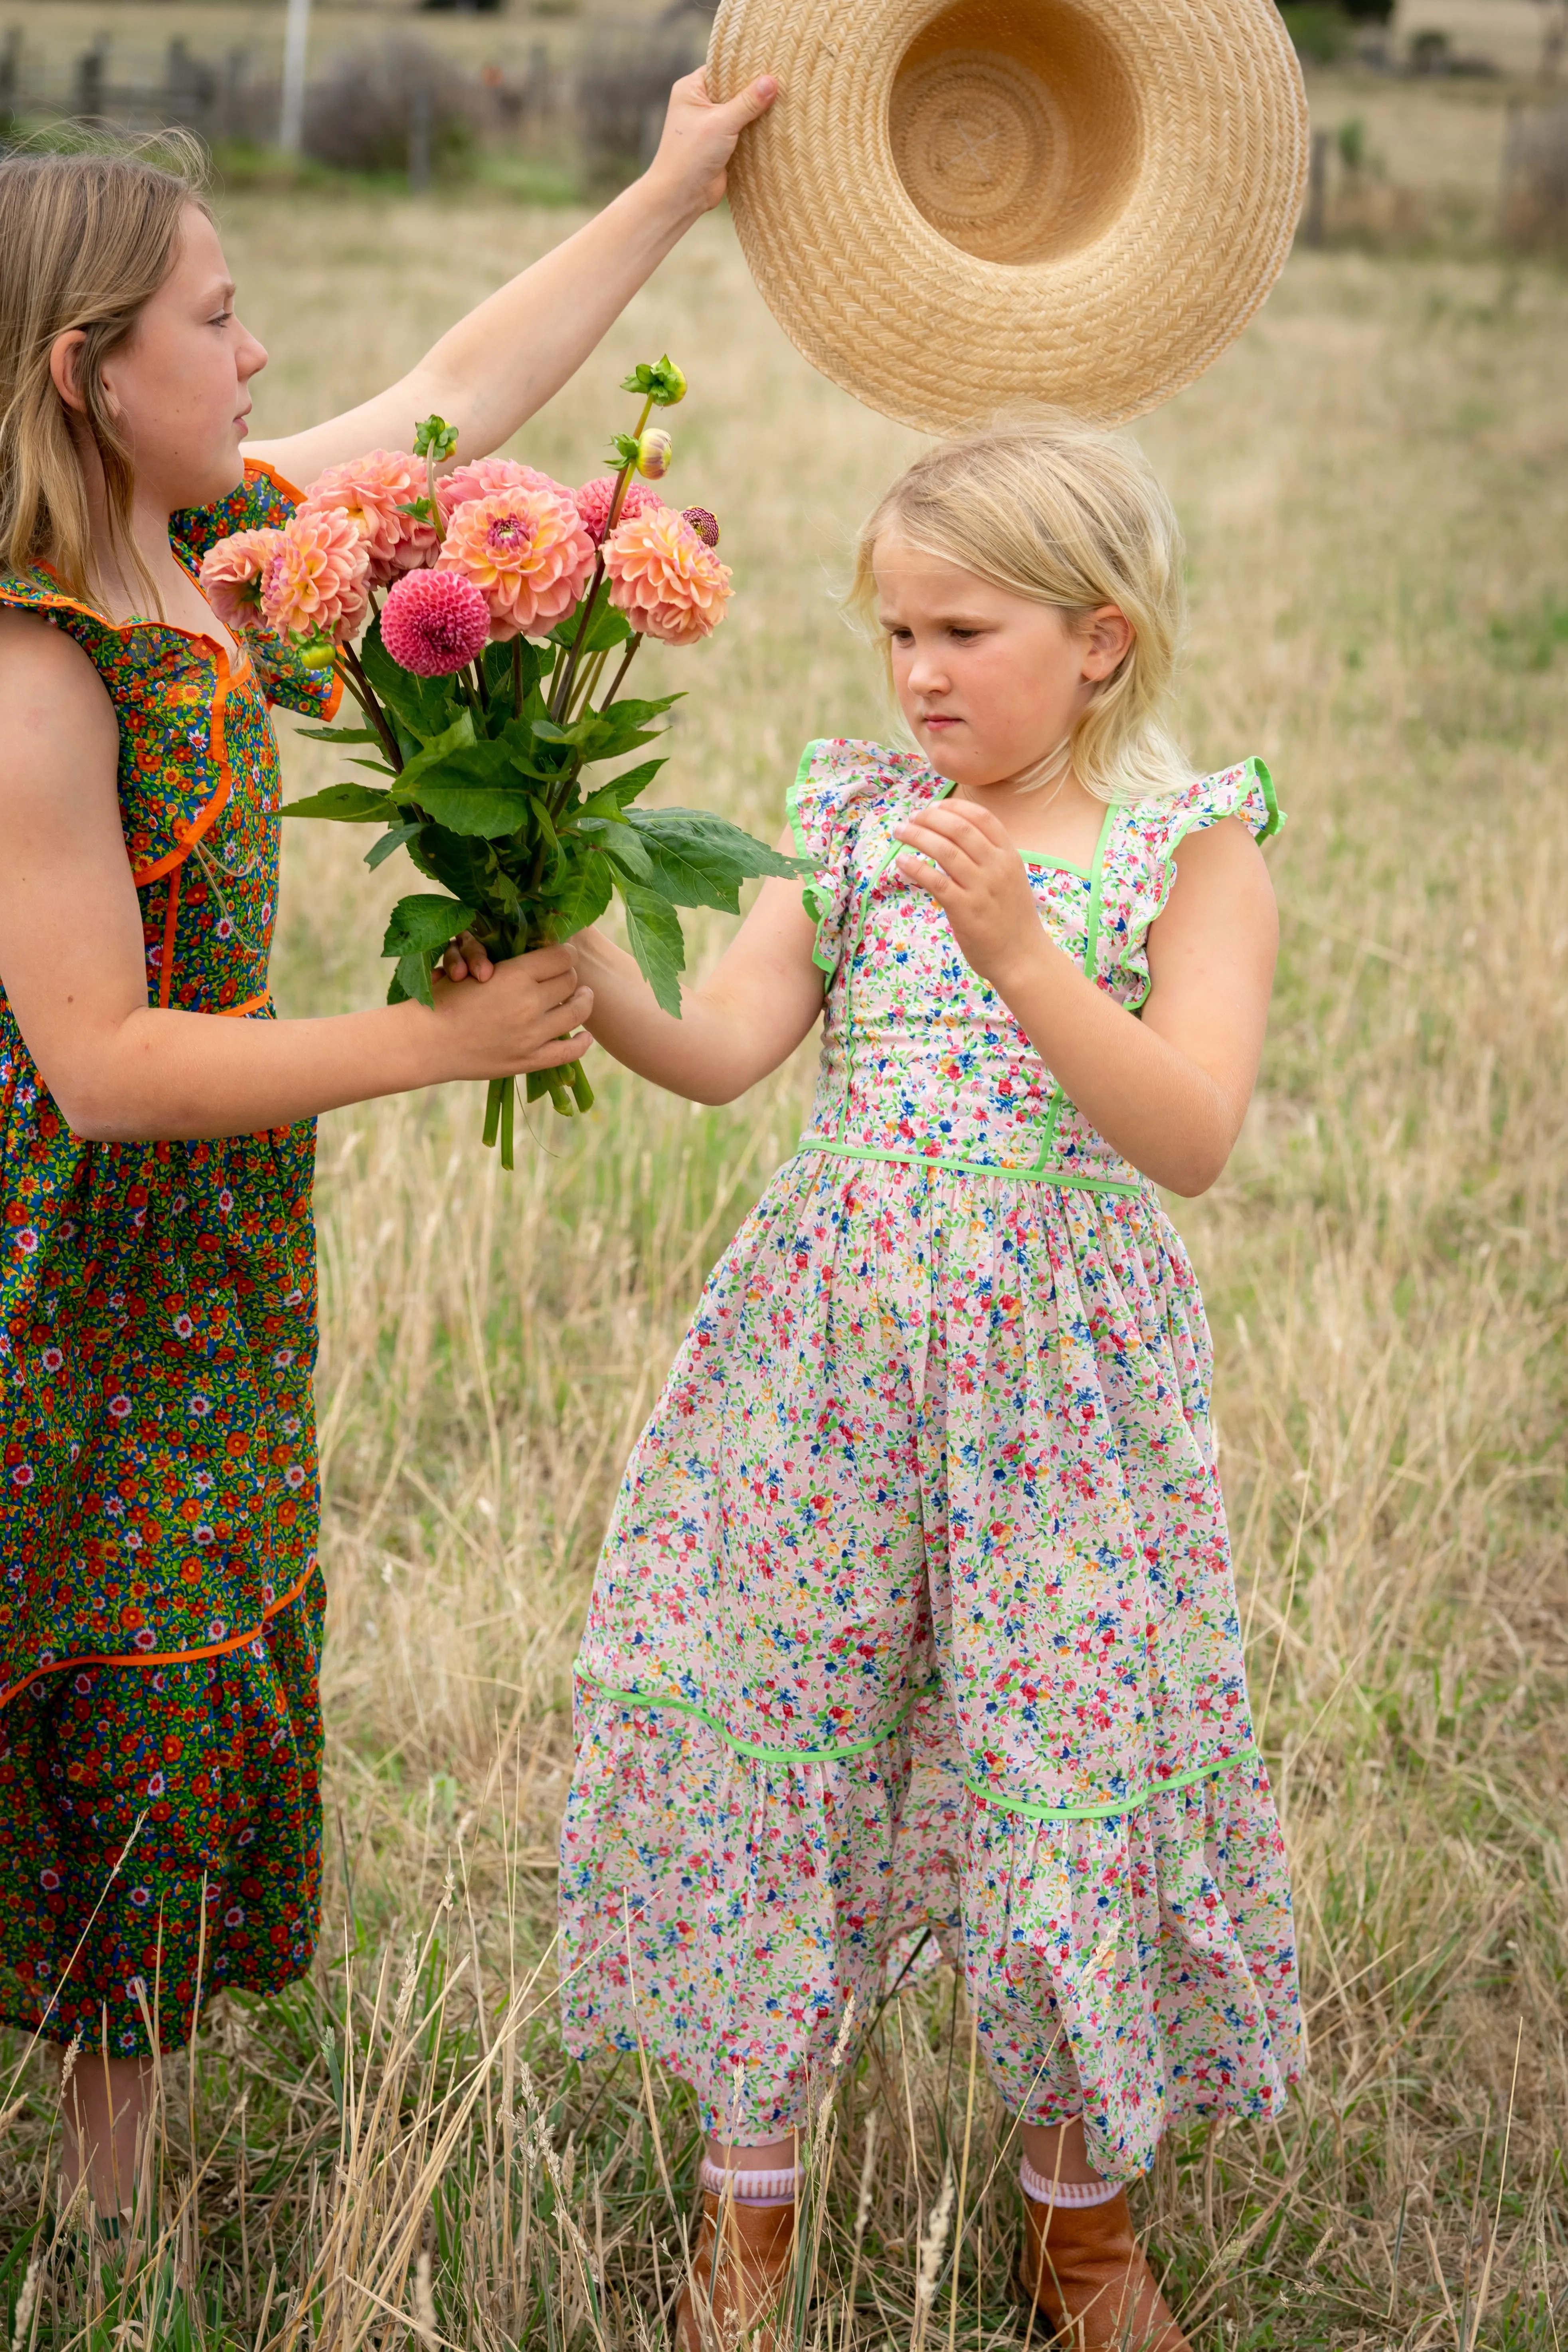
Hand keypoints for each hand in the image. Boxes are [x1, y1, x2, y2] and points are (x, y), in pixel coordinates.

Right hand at [429, 940, 591, 1080]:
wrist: (426, 1040)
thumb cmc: (442, 999)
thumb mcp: (473, 968)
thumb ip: (504, 963)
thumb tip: (534, 957)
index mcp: (516, 974)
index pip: (560, 956)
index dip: (564, 952)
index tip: (563, 954)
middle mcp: (530, 1002)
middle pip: (570, 981)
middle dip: (570, 975)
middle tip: (567, 975)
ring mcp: (533, 1034)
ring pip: (577, 1012)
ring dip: (583, 1001)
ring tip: (583, 996)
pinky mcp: (529, 1060)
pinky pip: (568, 1052)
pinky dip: (583, 1043)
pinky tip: (587, 1037)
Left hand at [644, 66, 778, 217]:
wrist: (681, 196)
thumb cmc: (691, 155)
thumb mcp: (721, 122)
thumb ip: (747, 102)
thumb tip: (772, 81)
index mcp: (691, 88)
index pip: (722, 68)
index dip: (745, 65)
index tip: (770, 60)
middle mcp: (700, 103)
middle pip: (734, 88)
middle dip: (755, 89)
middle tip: (783, 79)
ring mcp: (711, 124)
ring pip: (740, 111)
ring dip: (758, 111)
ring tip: (785, 99)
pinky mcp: (722, 144)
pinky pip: (743, 130)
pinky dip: (756, 129)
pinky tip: (776, 123)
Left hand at [891, 800, 1046, 990]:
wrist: (1022, 957)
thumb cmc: (1012, 919)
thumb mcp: (1011, 879)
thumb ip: (991, 857)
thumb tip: (957, 836)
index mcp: (1009, 855)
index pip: (981, 817)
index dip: (954, 807)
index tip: (933, 808)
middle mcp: (996, 866)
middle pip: (958, 828)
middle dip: (929, 818)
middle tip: (910, 819)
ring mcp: (981, 887)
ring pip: (944, 850)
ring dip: (916, 836)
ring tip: (900, 833)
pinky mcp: (964, 909)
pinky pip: (934, 881)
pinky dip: (915, 867)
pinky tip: (901, 861)